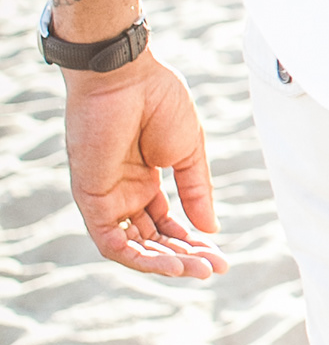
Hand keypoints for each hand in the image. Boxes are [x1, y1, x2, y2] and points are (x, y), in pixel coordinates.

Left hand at [61, 53, 226, 278]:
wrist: (127, 75)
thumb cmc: (158, 99)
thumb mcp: (189, 151)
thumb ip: (197, 191)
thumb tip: (211, 230)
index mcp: (144, 177)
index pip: (166, 222)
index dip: (192, 242)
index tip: (221, 257)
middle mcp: (123, 191)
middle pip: (152, 238)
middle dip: (184, 256)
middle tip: (216, 268)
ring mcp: (106, 196)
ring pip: (132, 247)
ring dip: (165, 263)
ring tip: (199, 270)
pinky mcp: (91, 198)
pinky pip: (112, 242)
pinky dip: (140, 258)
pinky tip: (172, 263)